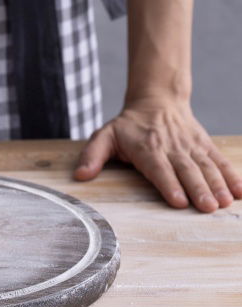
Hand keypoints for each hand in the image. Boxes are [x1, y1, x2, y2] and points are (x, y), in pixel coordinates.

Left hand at [72, 97, 241, 210]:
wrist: (157, 99)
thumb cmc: (129, 125)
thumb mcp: (105, 135)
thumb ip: (93, 155)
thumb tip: (80, 176)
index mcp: (147, 148)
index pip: (158, 168)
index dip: (168, 184)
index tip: (179, 201)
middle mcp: (171, 147)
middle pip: (186, 169)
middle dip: (198, 188)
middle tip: (208, 207)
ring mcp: (190, 146)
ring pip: (205, 165)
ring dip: (217, 184)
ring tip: (224, 202)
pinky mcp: (204, 144)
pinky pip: (219, 159)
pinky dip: (231, 174)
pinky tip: (241, 190)